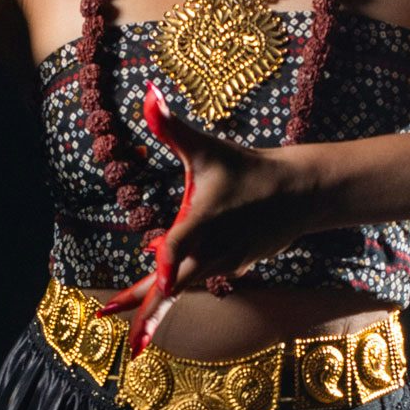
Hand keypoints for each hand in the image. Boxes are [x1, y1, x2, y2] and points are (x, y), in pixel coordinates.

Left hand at [97, 82, 317, 354]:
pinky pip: (202, 277)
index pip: (178, 246)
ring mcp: (225, 261)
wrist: (300, 192)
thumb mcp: (207, 146)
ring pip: (186, 285)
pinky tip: (162, 284)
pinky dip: (181, 282)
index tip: (152, 281)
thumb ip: (173, 127)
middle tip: (110, 313)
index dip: (166, 265)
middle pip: (174, 283)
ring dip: (158, 298)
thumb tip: (149, 94)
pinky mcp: (234, 266)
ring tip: (127, 315)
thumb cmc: (247, 166)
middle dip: (144, 304)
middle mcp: (213, 247)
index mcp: (203, 220)